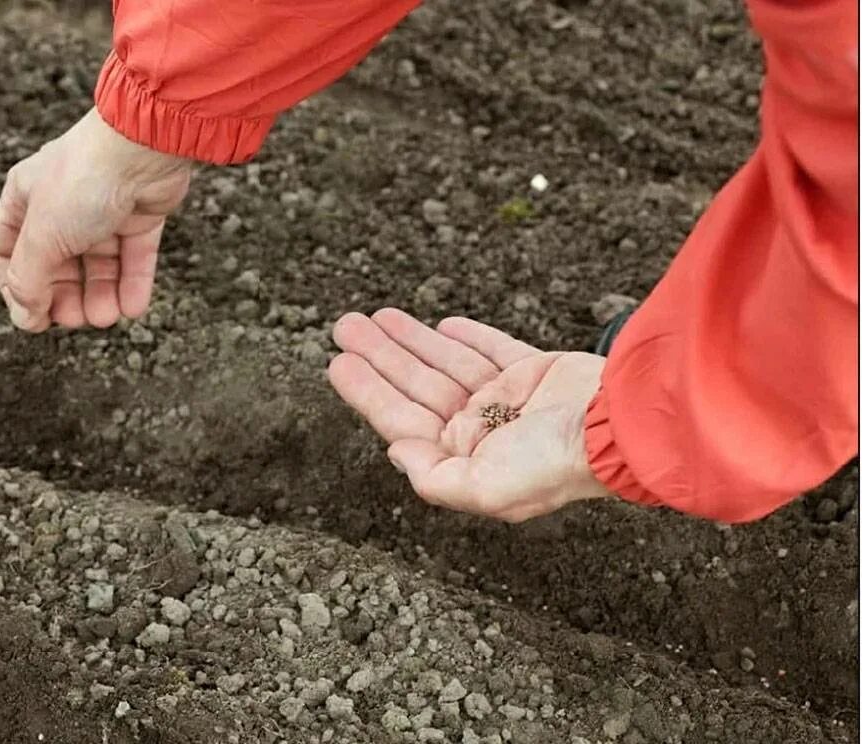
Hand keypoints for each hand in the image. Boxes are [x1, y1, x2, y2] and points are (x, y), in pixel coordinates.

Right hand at [0, 108, 191, 331]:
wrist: (143, 147)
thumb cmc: (84, 180)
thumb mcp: (42, 236)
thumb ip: (29, 281)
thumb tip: (25, 318)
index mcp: (25, 198)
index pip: (7, 251)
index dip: (16, 287)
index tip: (32, 316)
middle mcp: (61, 203)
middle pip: (56, 265)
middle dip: (65, 297)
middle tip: (75, 320)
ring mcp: (102, 209)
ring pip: (97, 265)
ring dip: (101, 296)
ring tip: (107, 317)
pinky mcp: (139, 214)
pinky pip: (132, 258)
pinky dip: (132, 284)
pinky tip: (133, 308)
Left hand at [329, 309, 611, 521]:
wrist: (621, 426)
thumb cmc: (554, 463)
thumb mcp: (485, 489)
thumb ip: (434, 477)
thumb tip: (395, 451)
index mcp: (465, 460)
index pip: (402, 420)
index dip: (368, 391)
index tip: (338, 363)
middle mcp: (483, 431)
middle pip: (417, 387)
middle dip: (380, 357)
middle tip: (345, 325)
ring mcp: (510, 400)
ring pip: (446, 364)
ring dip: (410, 340)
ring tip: (375, 315)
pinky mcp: (537, 372)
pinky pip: (492, 350)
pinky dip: (466, 337)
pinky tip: (440, 325)